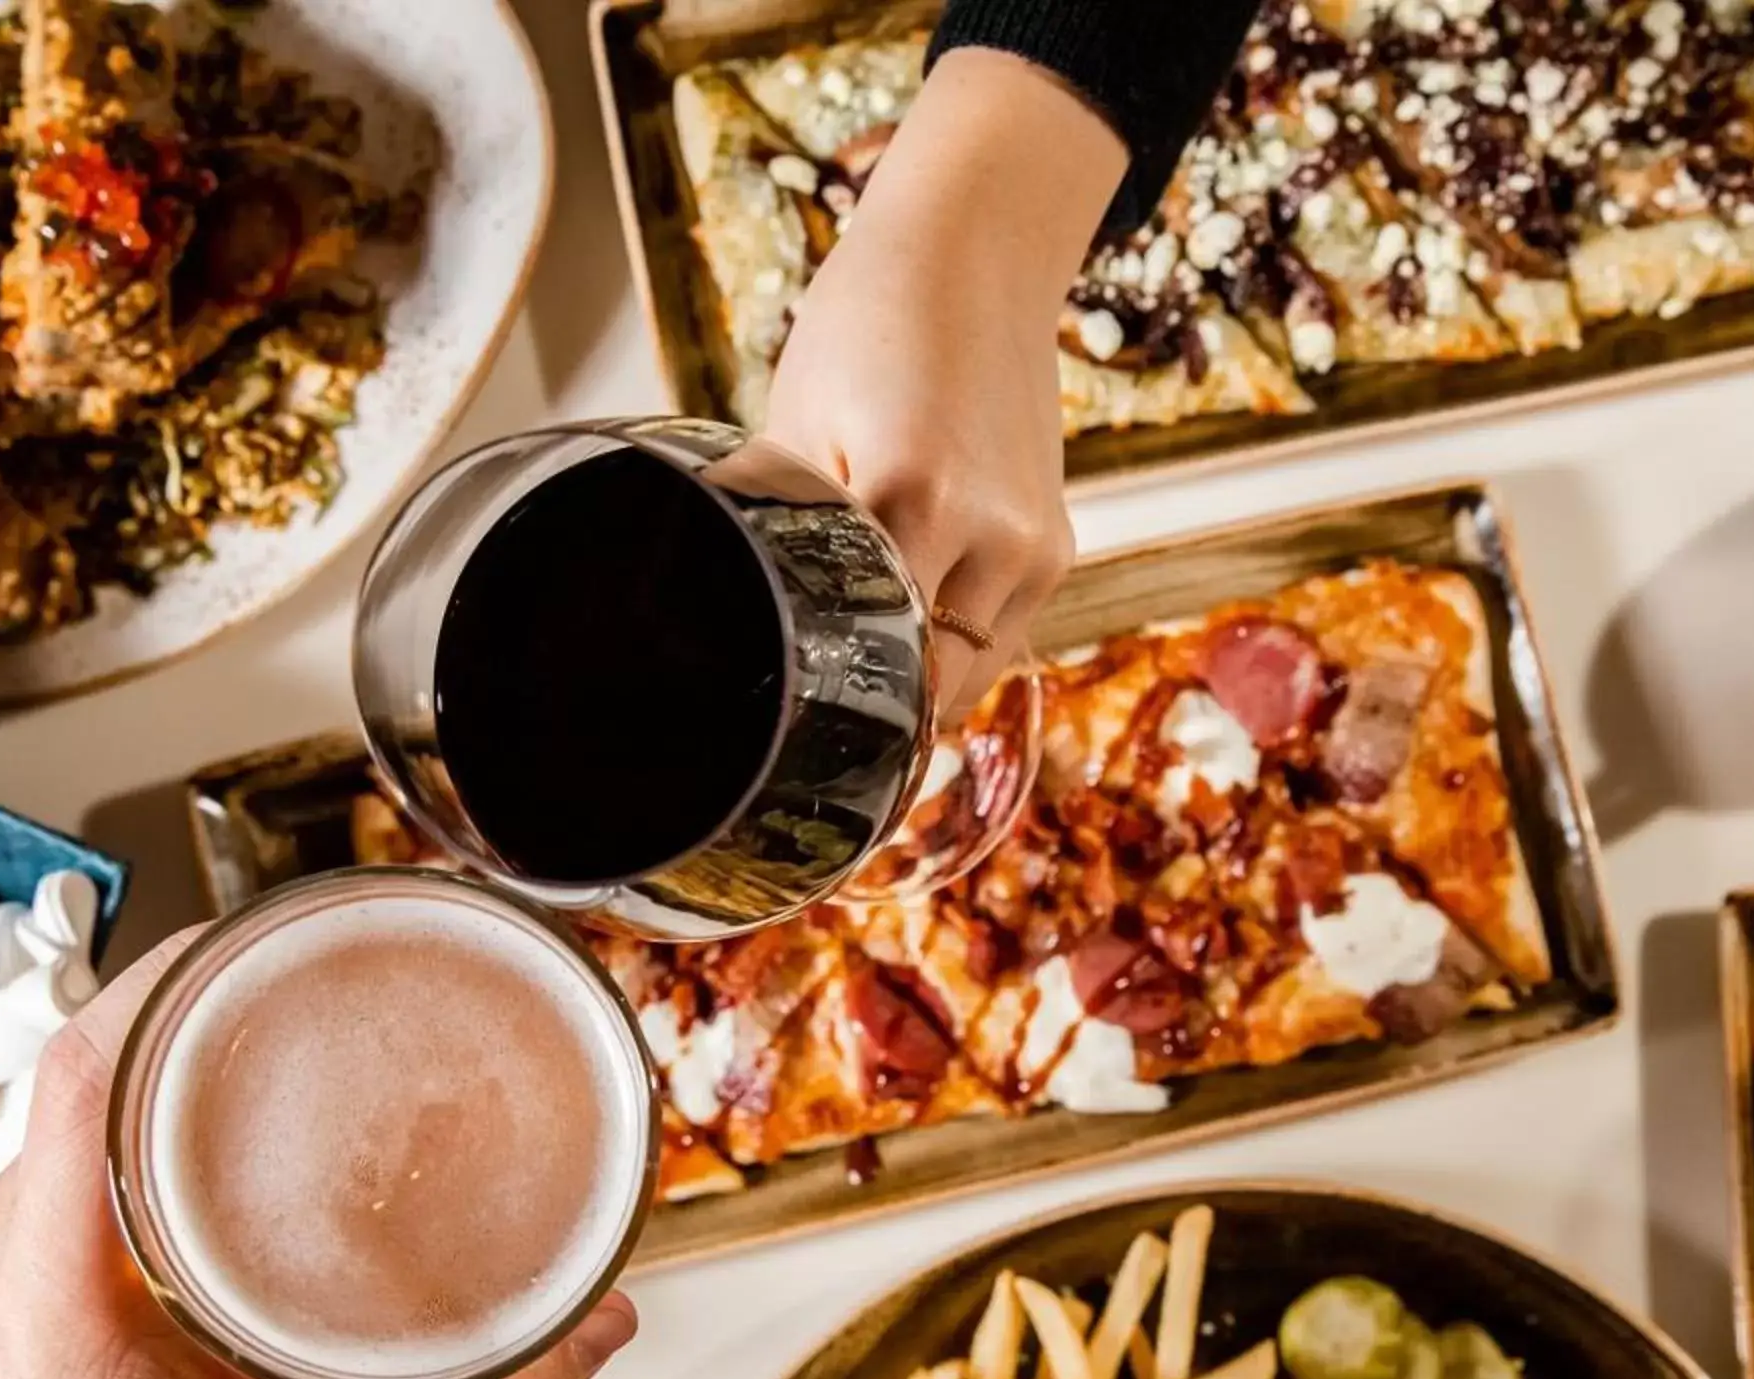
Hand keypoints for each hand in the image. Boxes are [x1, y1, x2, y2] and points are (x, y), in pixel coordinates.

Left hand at [0, 931, 639, 1378]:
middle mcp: (17, 1238)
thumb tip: (600, 1323)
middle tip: (332, 956)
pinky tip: (253, 1082)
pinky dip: (164, 1080)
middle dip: (208, 980)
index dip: (175, 972)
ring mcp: (16, 1242)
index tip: (283, 933)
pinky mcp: (38, 1256)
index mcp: (57, 1281)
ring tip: (305, 999)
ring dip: (184, 1026)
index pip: (87, 1062)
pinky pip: (90, 1123)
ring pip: (90, 1076)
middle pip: (94, 1042)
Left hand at [761, 48, 1125, 716]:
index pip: (872, 658)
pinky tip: (911, 625)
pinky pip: (1001, 635)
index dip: (831, 710)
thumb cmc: (867, 327)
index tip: (788, 747)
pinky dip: (955, 643)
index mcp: (914, 501)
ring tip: (861, 673)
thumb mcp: (793, 421)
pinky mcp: (1057, 545)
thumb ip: (774, 520)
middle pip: (929, 689)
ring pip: (971, 672)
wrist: (974, 255)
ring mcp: (1035, 546)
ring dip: (920, 681)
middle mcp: (993, 536)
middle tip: (811, 731)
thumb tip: (697, 599)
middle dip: (876, 709)